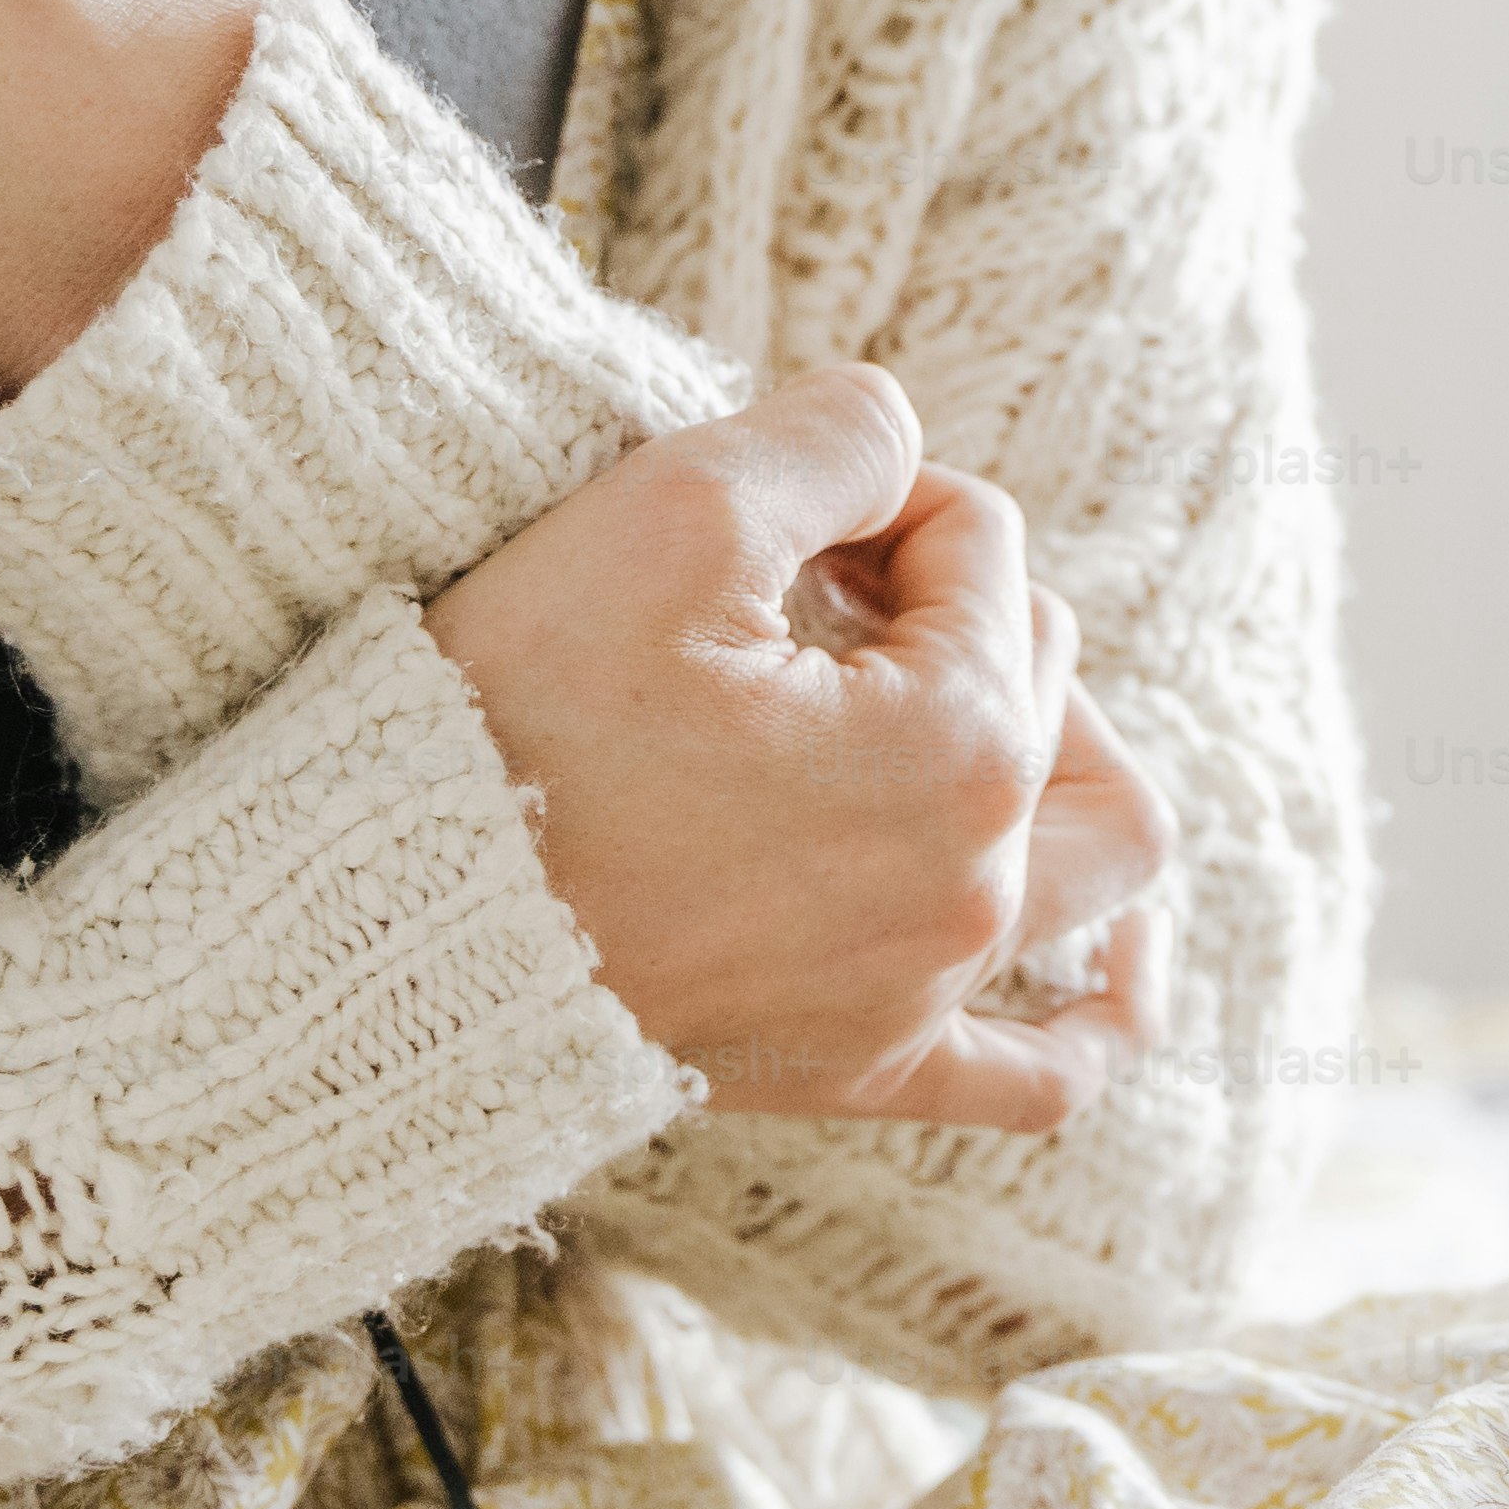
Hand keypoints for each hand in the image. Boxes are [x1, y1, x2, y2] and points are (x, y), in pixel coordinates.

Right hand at [426, 367, 1177, 1129]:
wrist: (387, 935)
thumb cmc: (513, 722)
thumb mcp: (668, 511)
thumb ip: (834, 436)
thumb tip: (900, 440)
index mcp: (959, 745)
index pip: (986, 551)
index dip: (886, 500)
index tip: (773, 515)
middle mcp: (975, 882)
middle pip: (1045, 679)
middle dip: (953, 599)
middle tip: (814, 582)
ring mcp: (924, 987)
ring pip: (1100, 857)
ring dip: (1066, 756)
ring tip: (980, 702)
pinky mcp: (860, 1068)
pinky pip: (1041, 1072)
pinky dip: (1102, 1011)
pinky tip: (1120, 962)